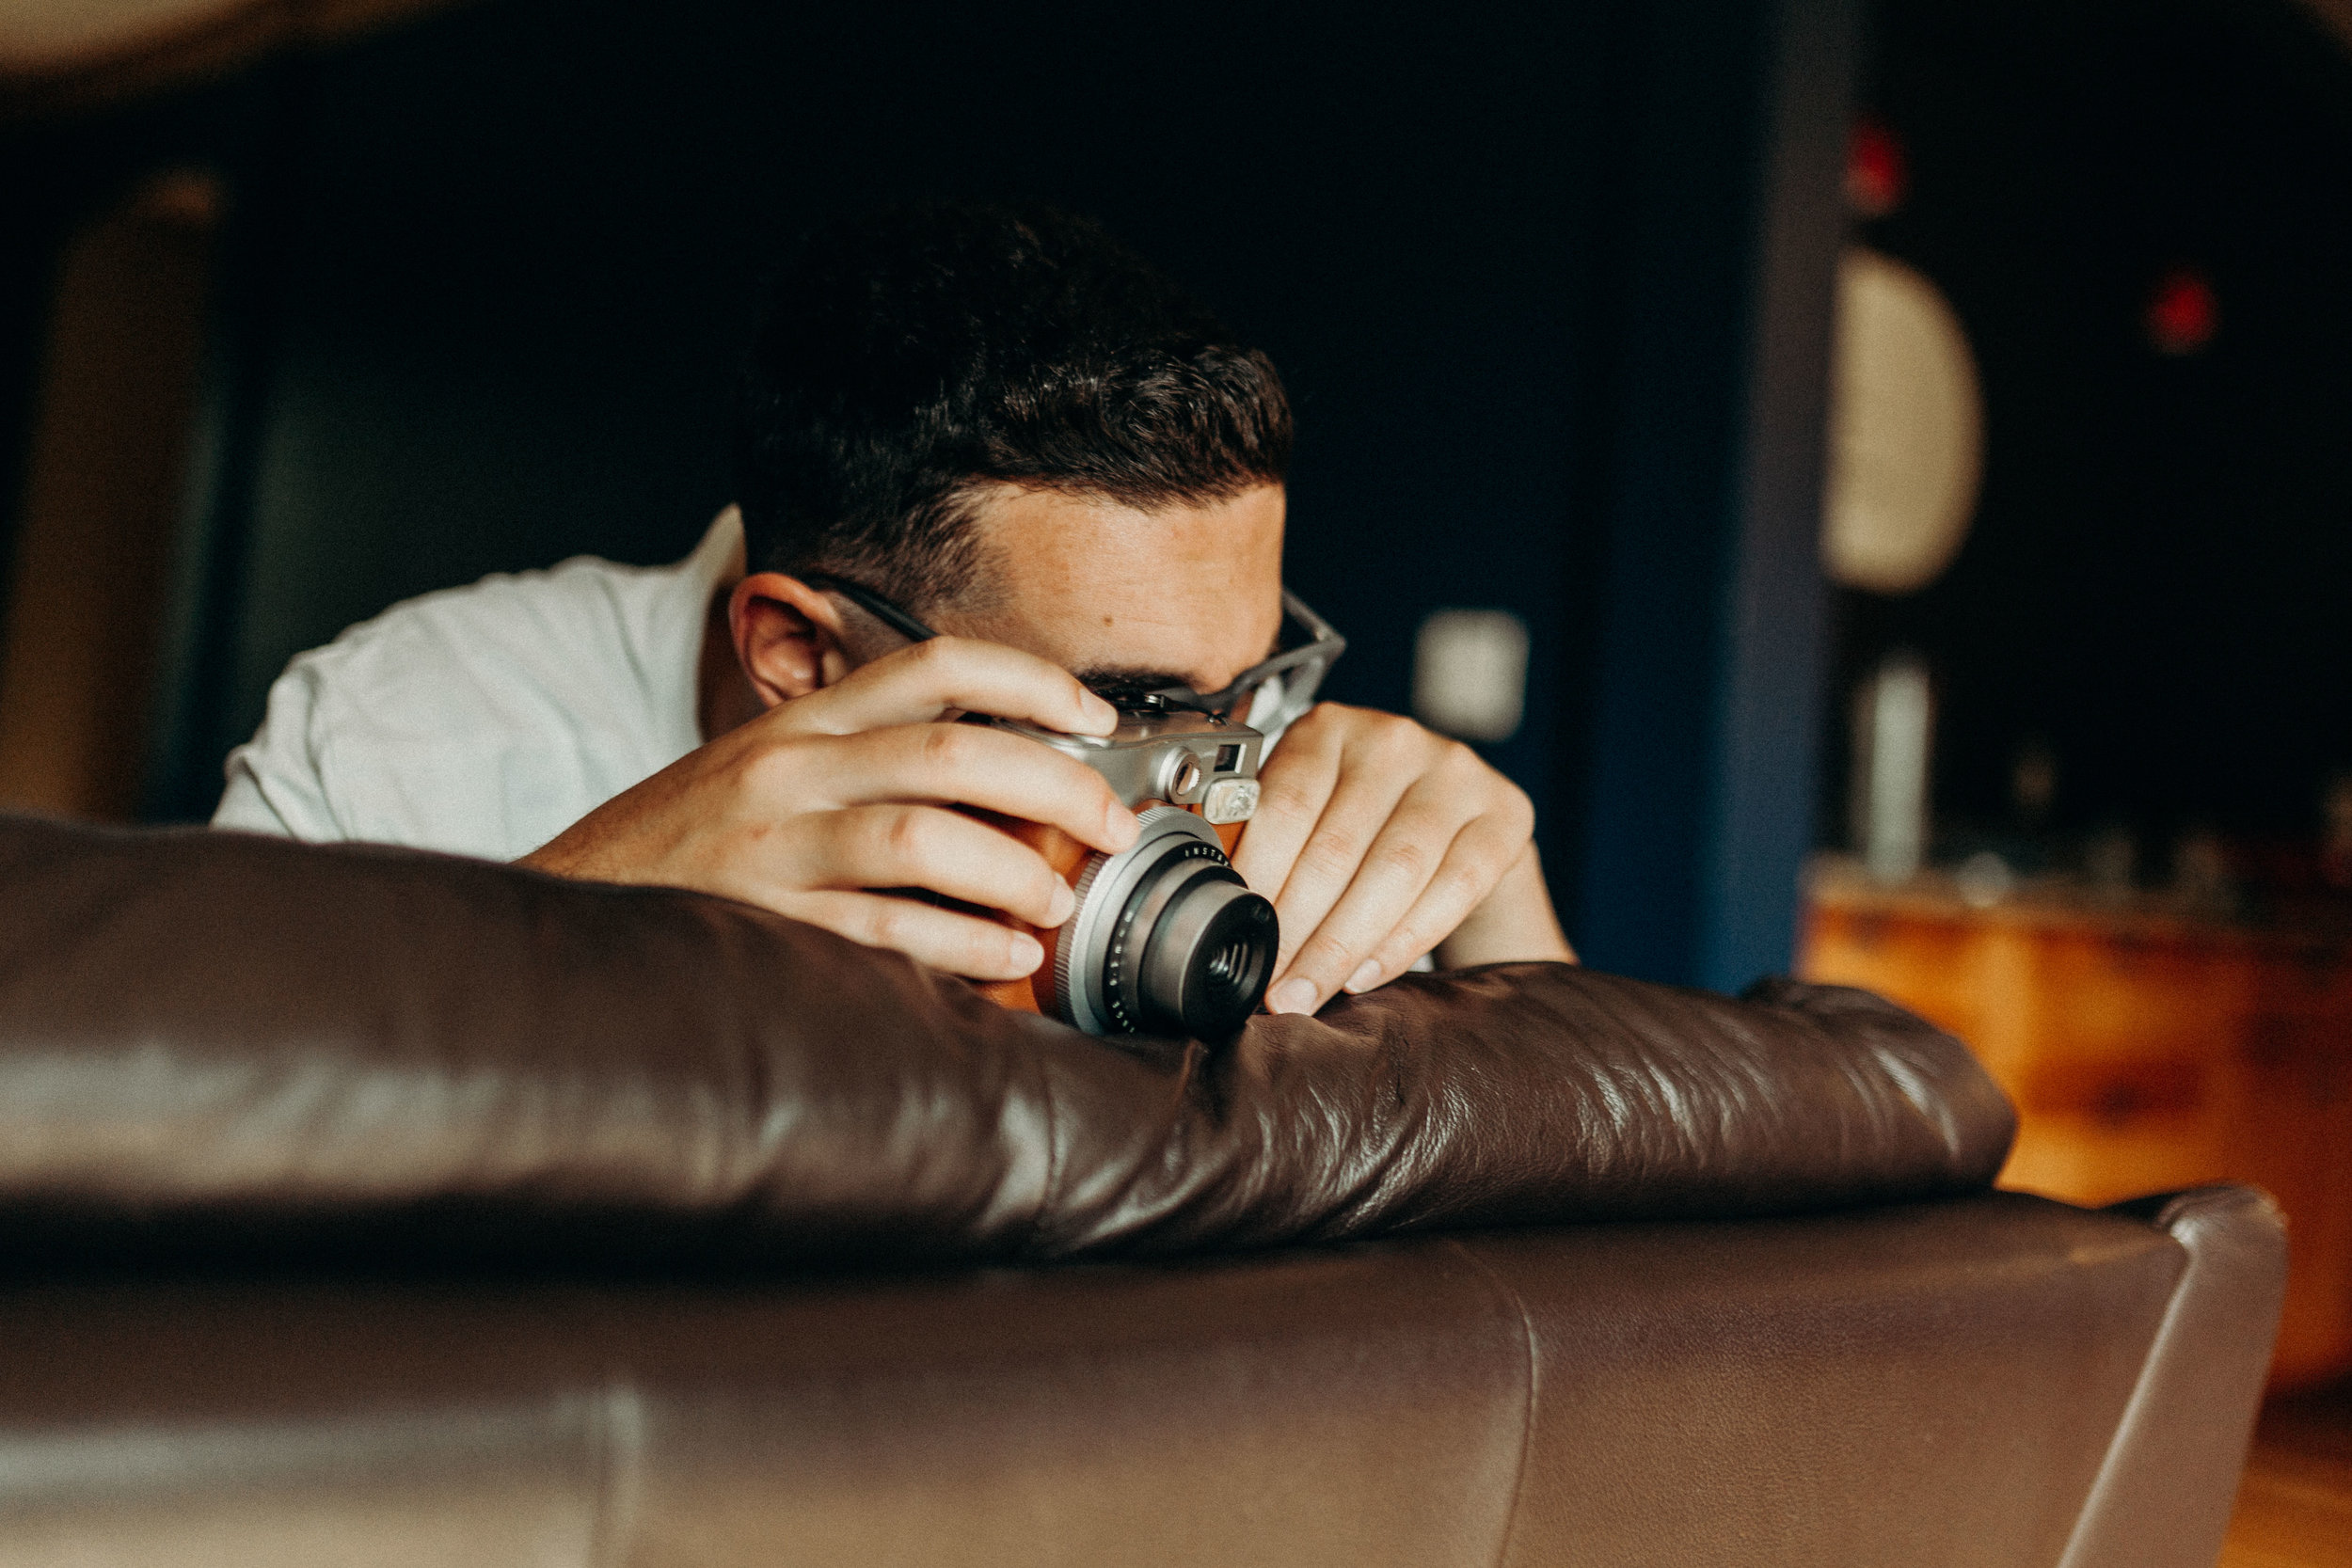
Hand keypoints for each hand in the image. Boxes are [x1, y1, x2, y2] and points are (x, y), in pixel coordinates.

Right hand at [519, 637, 1140, 979]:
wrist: (560, 914)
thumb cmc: (677, 852)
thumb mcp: (762, 775)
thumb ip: (859, 765)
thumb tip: (997, 789)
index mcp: (802, 725)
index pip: (936, 666)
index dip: (1032, 681)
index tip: (1095, 715)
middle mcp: (790, 770)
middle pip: (953, 750)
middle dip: (1056, 785)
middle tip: (1113, 823)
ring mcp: (773, 846)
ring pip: (922, 835)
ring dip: (1015, 870)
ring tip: (1060, 901)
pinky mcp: (761, 923)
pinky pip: (883, 932)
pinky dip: (961, 947)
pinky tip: (1005, 962)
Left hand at [1230, 703, 1572, 1014]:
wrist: (1456, 820)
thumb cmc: (1363, 823)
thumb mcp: (1308, 814)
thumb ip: (1267, 844)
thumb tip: (1219, 914)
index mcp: (1329, 728)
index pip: (1285, 805)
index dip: (1259, 877)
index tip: (1238, 934)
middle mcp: (1394, 739)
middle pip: (1337, 846)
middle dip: (1296, 929)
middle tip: (1270, 984)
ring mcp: (1456, 772)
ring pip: (1394, 871)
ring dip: (1343, 945)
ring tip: (1308, 991)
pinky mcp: (1504, 815)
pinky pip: (1453, 888)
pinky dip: (1404, 940)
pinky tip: (1366, 973)